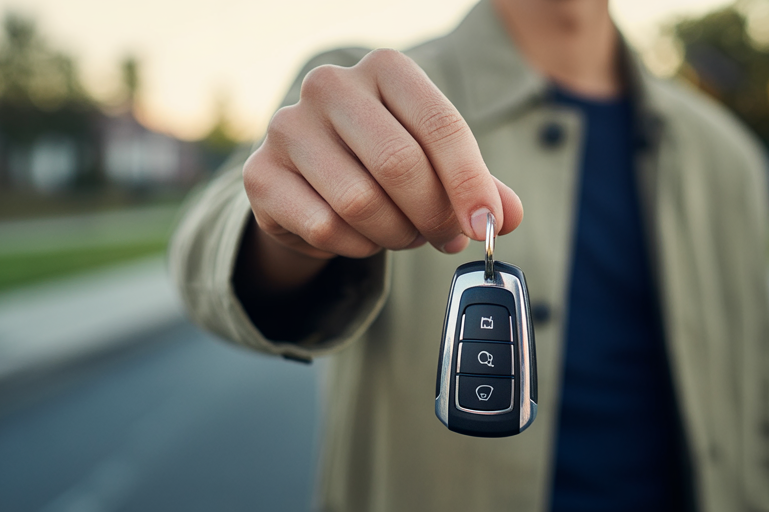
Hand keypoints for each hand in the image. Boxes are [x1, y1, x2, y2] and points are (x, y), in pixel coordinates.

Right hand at [242, 49, 523, 273]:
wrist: (309, 184)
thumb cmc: (384, 166)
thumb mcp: (438, 165)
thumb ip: (479, 187)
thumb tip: (507, 217)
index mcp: (384, 68)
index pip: (440, 124)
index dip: (469, 182)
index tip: (487, 225)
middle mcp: (330, 85)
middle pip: (400, 165)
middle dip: (433, 215)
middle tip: (446, 239)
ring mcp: (288, 126)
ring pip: (361, 202)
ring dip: (395, 234)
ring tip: (404, 234)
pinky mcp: (261, 173)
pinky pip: (326, 227)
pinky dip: (357, 246)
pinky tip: (363, 238)